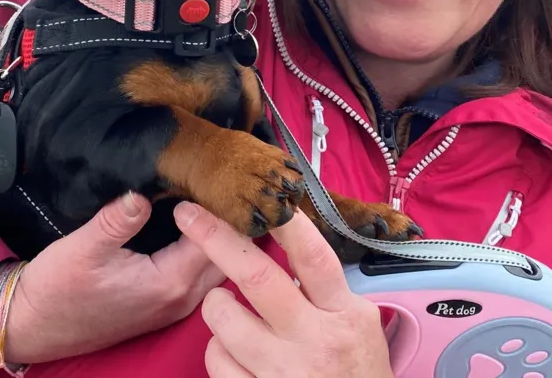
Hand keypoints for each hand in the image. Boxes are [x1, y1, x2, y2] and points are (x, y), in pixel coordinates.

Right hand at [0, 193, 226, 363]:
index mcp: (169, 283)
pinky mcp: (165, 305)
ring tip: (213, 195)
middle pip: (228, 256)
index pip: (217, 240)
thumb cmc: (56, 290)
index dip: (220, 206)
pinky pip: (202, 274)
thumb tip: (142, 193)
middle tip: (222, 179)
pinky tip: (196, 224)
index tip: (215, 172)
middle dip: (228, 220)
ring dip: (219, 236)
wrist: (34, 326)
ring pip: (217, 267)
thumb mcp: (82, 248)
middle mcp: (181, 299)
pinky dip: (207, 249)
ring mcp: (175, 306)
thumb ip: (116, 220)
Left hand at [175, 201, 394, 377]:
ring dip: (215, 303)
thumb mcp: (362, 326)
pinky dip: (217, 348)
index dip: (286, 222)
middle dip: (215, 238)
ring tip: (225, 304)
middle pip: (256, 276)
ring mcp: (282, 373)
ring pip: (223, 318)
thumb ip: (330, 290)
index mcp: (343, 315)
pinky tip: (233, 349)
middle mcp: (313, 342)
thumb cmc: (358, 375)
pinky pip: (215, 360)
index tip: (261, 192)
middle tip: (189, 214)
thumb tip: (294, 241)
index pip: (314, 258)